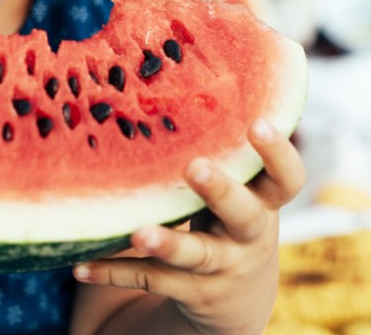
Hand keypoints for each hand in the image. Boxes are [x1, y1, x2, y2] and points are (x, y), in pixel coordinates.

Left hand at [73, 120, 305, 333]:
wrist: (238, 298)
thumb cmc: (229, 219)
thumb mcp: (240, 191)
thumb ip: (224, 156)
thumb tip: (179, 71)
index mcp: (264, 201)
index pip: (287, 178)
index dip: (278, 153)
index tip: (258, 125)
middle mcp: (248, 234)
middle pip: (243, 213)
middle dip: (221, 190)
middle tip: (195, 167)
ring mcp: (222, 266)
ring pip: (196, 254)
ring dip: (168, 243)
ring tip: (139, 233)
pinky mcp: (192, 292)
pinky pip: (152, 280)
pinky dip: (115, 273)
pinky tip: (82, 267)